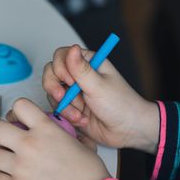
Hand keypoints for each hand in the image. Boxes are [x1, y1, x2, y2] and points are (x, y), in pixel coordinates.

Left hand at [0, 98, 109, 179]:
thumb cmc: (89, 171)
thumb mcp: (80, 142)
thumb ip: (64, 132)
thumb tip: (59, 129)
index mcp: (46, 129)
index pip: (19, 106)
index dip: (18, 112)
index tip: (21, 121)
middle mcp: (29, 144)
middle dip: (0, 133)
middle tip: (8, 141)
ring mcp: (20, 167)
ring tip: (8, 162)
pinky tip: (6, 177)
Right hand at [43, 45, 159, 153]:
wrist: (127, 130)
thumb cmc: (121, 104)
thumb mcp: (99, 86)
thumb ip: (81, 69)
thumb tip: (72, 49)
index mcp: (88, 63)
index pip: (61, 56)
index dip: (60, 68)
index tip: (70, 81)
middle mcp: (78, 76)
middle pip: (51, 74)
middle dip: (54, 87)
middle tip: (62, 97)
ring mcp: (73, 93)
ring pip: (53, 94)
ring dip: (65, 106)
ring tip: (80, 115)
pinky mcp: (71, 108)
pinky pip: (58, 109)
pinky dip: (67, 116)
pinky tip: (82, 120)